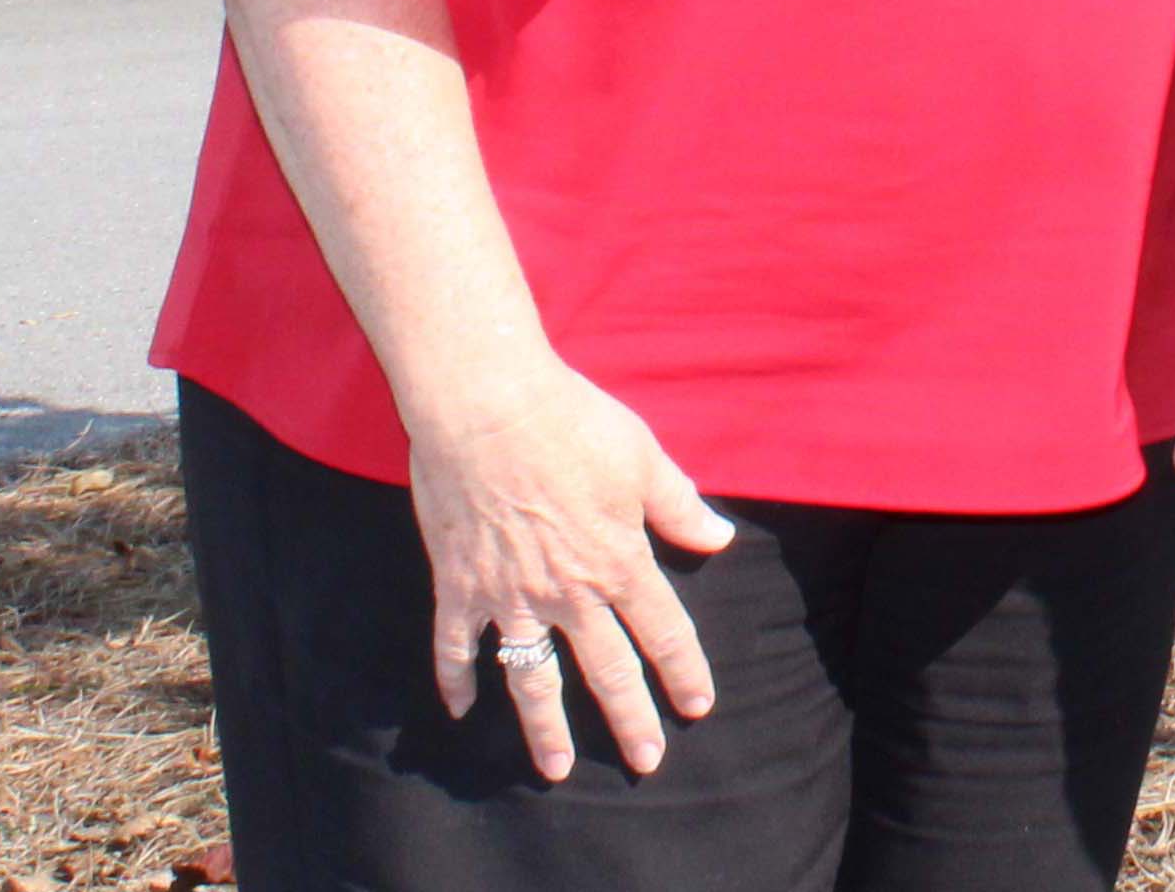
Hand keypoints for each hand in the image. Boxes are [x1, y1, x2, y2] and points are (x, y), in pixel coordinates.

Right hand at [412, 358, 738, 780]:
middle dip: (629, 720)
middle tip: (646, 762)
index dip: (684, 671)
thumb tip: (719, 537)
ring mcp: (510, 595)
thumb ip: (678, 506)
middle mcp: (568, 591)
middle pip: (606, 670)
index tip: (697, 706)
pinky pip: (456, 647)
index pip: (663, 630)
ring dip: (545, 729)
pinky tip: (460, 709)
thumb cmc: (571, 421)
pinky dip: (456, 680)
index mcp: (619, 561)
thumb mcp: (642, 458)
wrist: (487, 406)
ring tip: (556, 767)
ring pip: (532, 679)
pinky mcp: (459, 586)